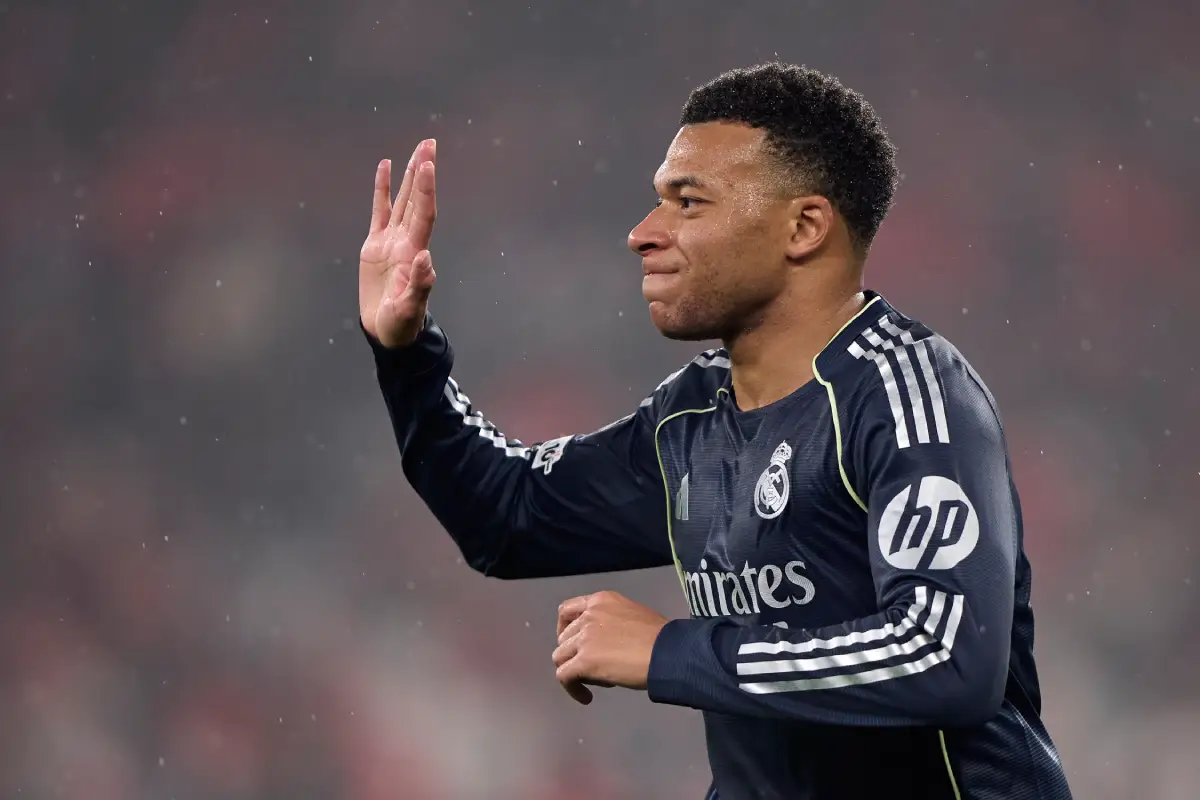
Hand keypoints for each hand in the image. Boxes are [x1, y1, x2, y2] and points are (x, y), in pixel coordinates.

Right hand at [359, 139, 437, 348]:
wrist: (388, 331)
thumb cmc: (401, 323)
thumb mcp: (409, 308)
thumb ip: (418, 285)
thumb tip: (425, 259)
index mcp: (415, 253)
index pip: (424, 213)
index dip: (426, 189)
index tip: (428, 164)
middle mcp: (407, 241)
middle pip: (418, 199)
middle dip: (423, 172)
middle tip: (429, 143)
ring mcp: (392, 241)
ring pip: (403, 200)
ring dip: (410, 175)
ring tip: (417, 149)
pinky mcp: (375, 245)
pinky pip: (380, 210)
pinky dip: (383, 189)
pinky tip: (385, 167)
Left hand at [552, 591, 669, 704]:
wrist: (668, 651)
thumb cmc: (661, 636)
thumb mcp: (633, 614)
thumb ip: (613, 622)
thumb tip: (608, 640)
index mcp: (600, 601)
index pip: (567, 611)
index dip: (565, 629)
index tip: (574, 643)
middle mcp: (588, 616)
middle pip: (563, 638)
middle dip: (573, 653)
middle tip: (593, 667)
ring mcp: (584, 638)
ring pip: (559, 657)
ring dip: (573, 671)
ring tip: (594, 681)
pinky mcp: (584, 661)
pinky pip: (564, 676)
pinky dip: (572, 689)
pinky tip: (586, 698)